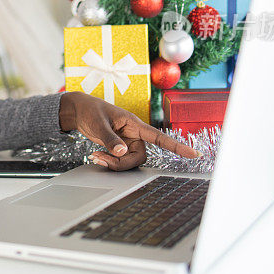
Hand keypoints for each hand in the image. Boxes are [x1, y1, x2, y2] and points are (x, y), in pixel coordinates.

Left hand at [58, 91, 199, 170]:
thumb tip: (123, 152)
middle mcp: (133, 133)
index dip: (177, 146)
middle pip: (140, 157)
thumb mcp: (99, 124)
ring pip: (130, 161)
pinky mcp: (119, 146)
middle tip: (100, 158)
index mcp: (134, 124)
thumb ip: (111, 138)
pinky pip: (121, 160)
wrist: (79, 110)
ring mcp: (127, 140)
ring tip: (96, 156)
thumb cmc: (90, 110)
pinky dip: (109, 162)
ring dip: (114, 163)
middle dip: (122, 163)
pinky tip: (96, 156)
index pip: (159, 137)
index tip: (194, 154)